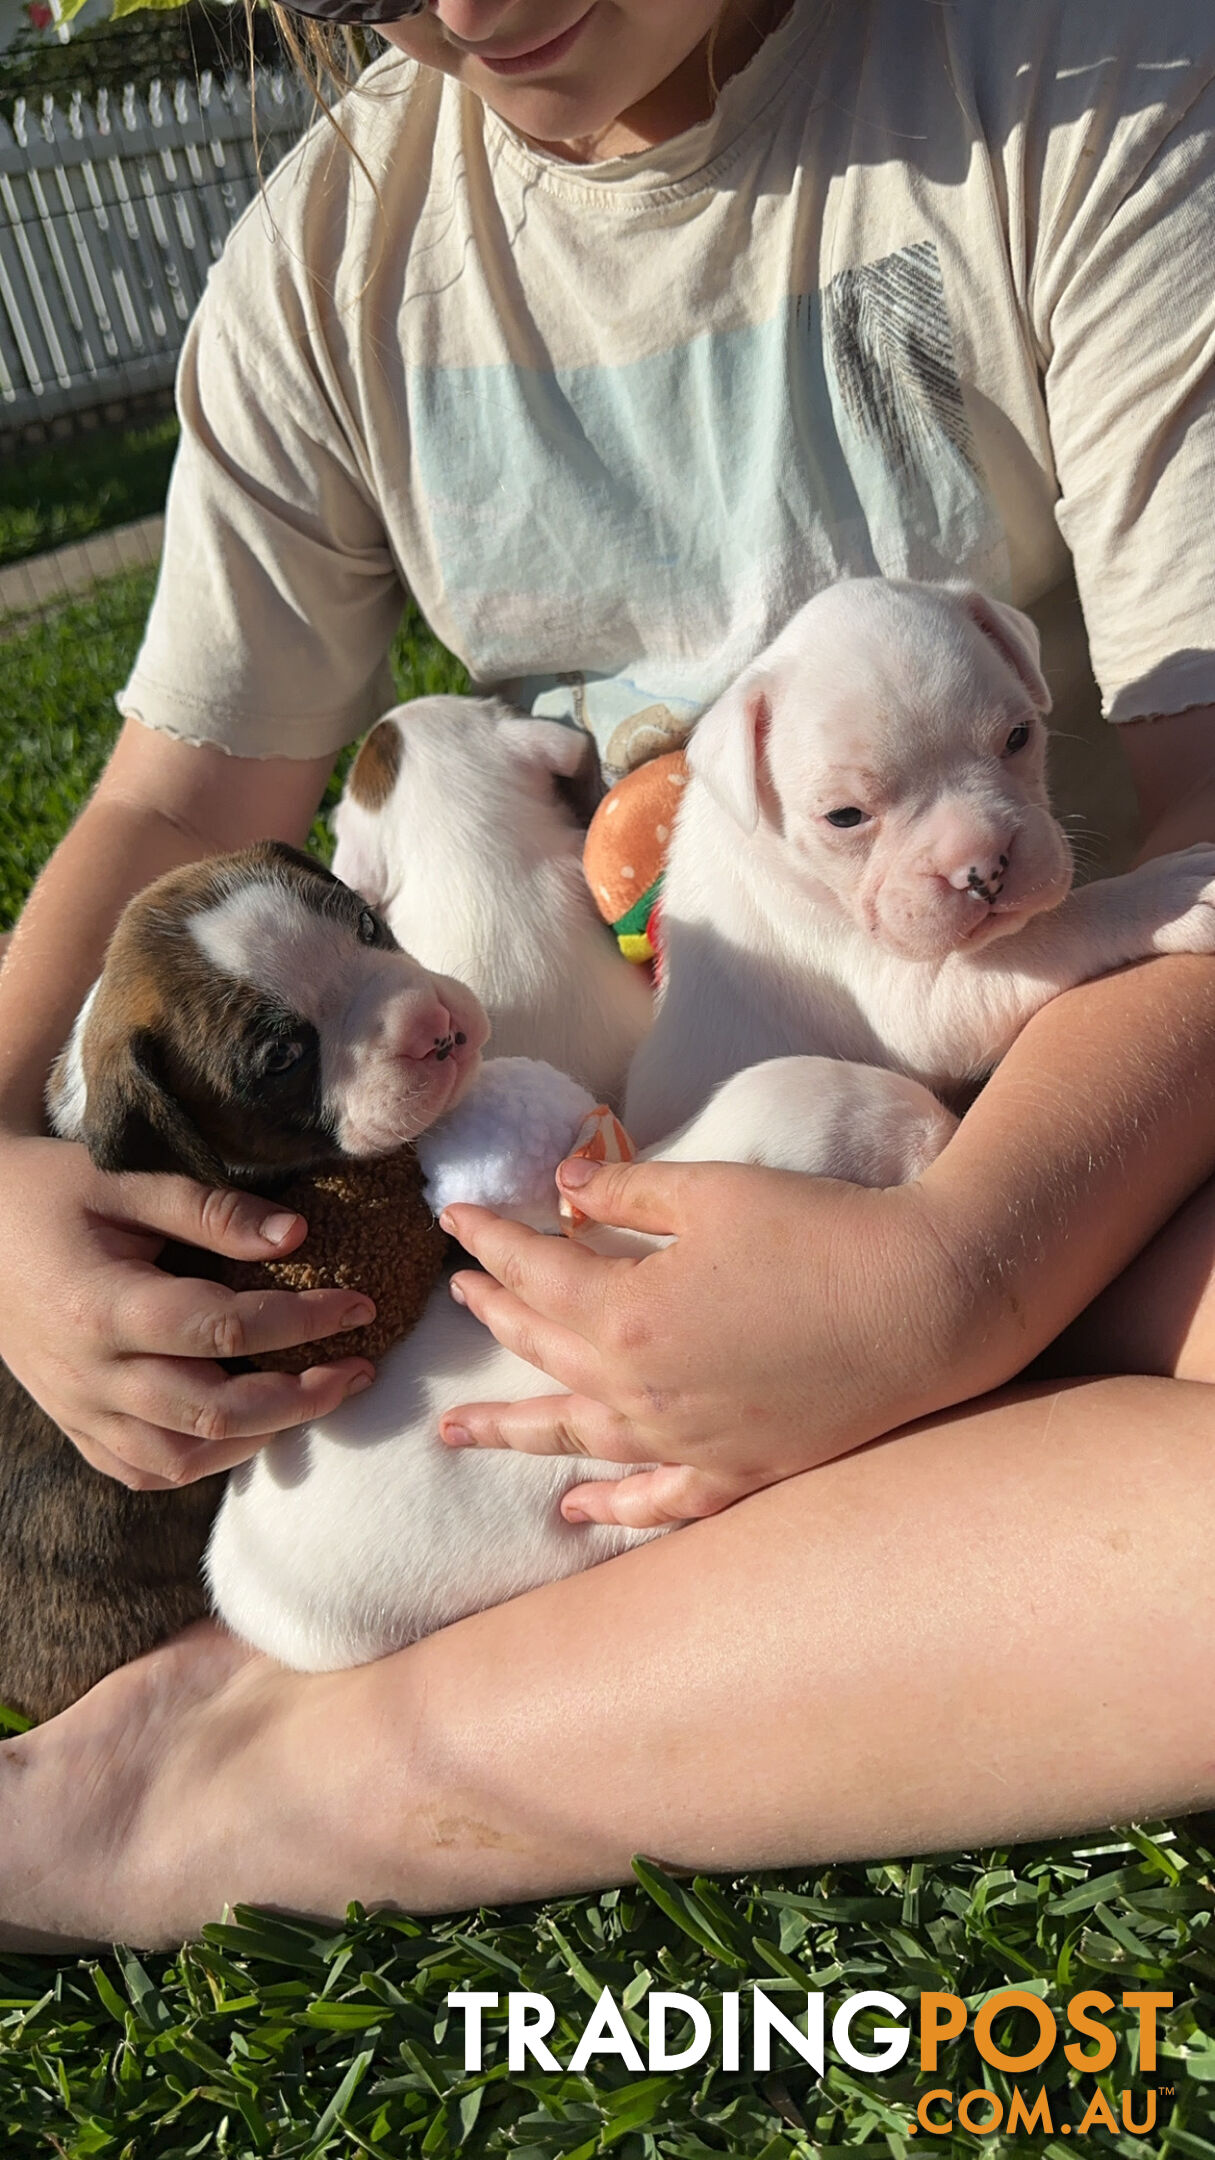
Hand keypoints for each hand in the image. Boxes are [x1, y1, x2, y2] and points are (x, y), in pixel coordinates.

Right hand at [0, 1133, 378, 1490]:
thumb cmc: (51, 1193)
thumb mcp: (125, 1183)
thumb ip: (211, 1211)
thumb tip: (298, 1236)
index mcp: (104, 1307)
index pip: (225, 1331)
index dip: (303, 1322)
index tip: (359, 1305)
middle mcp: (90, 1373)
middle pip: (215, 1412)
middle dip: (302, 1397)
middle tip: (359, 1368)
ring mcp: (78, 1409)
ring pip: (184, 1458)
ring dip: (261, 1438)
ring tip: (315, 1397)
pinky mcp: (74, 1424)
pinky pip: (144, 1471)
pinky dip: (204, 1461)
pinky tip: (248, 1430)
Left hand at [438, 1155, 966, 1526]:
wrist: (926, 1302)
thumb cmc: (823, 1232)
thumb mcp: (716, 1191)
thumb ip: (630, 1190)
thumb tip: (565, 1185)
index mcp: (627, 1315)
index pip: (533, 1271)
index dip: (490, 1239)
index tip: (455, 1217)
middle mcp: (642, 1391)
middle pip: (544, 1350)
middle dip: (495, 1313)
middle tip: (460, 1292)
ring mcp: (688, 1441)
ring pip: (577, 1436)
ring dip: (512, 1429)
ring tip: (456, 1432)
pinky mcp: (739, 1471)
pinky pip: (658, 1499)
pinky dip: (613, 1507)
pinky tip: (575, 1510)